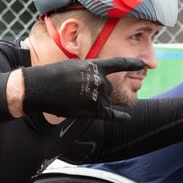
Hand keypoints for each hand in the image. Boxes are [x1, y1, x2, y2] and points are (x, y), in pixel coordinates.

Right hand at [21, 57, 144, 121]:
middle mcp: (100, 80)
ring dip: (94, 101)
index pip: (117, 64)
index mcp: (95, 66)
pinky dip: (119, 117)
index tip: (141, 64)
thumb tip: (95, 80)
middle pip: (108, 87)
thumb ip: (88, 72)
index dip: (131, 64)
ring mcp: (98, 95)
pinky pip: (111, 115)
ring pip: (105, 99)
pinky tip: (126, 118)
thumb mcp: (73, 66)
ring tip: (75, 100)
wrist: (40, 87)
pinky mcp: (94, 110)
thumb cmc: (52, 75)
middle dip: (96, 90)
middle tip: (76, 91)